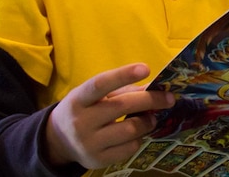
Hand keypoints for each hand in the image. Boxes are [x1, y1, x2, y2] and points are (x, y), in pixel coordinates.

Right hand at [45, 63, 174, 168]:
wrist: (59, 141)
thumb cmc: (84, 110)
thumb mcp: (95, 96)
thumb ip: (122, 90)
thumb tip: (154, 87)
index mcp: (78, 99)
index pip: (100, 84)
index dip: (123, 75)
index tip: (146, 68)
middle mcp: (80, 121)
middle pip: (122, 106)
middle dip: (151, 100)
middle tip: (169, 98)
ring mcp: (88, 143)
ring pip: (130, 130)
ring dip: (147, 122)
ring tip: (151, 118)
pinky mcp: (96, 161)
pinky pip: (128, 148)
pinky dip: (138, 139)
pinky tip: (136, 134)